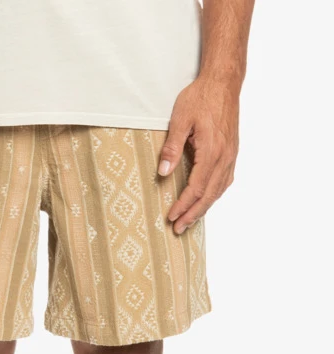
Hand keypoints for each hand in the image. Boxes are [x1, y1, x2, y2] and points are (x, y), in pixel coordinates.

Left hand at [158, 77, 239, 233]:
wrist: (223, 82)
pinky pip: (225, 180)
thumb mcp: (180, 120)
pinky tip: (207, 200)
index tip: (171, 217)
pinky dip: (215, 194)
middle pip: (209, 195)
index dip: (183, 205)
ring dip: (204, 208)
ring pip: (218, 190)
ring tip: (190, 220)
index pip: (196, 187)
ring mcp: (231, 155)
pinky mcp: (232, 151)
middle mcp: (224, 156)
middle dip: (193, 214)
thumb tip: (162, 173)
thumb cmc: (201, 97)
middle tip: (179, 229)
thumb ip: (171, 148)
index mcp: (211, 150)